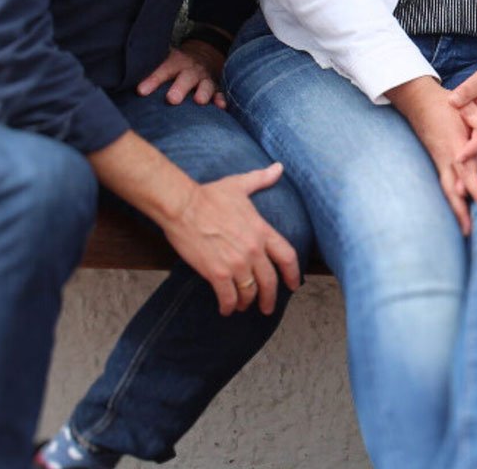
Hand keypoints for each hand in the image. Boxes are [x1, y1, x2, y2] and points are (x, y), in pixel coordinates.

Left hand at [137, 42, 226, 107]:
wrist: (204, 54)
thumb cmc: (176, 65)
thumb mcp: (164, 61)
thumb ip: (148, 70)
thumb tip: (119, 80)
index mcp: (175, 62)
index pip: (162, 70)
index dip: (152, 80)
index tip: (141, 91)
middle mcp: (190, 70)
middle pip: (185, 78)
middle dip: (179, 88)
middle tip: (171, 100)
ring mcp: (205, 79)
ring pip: (205, 85)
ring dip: (203, 93)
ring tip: (199, 101)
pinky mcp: (215, 88)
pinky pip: (220, 93)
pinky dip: (221, 99)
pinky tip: (220, 106)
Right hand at [160, 162, 302, 315]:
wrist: (183, 206)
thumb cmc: (210, 195)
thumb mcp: (240, 185)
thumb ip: (262, 179)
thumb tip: (278, 168)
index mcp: (262, 231)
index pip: (287, 257)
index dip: (294, 274)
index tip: (294, 285)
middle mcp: (253, 250)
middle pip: (270, 281)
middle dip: (270, 298)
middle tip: (268, 308)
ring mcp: (236, 263)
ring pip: (249, 292)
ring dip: (247, 303)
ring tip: (243, 307)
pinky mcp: (216, 273)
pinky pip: (228, 297)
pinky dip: (228, 306)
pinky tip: (226, 309)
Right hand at [389, 77, 476, 234]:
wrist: (419, 101)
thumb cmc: (448, 104)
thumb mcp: (468, 109)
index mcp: (454, 145)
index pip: (467, 172)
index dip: (475, 189)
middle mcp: (445, 157)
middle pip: (452, 189)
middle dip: (461, 211)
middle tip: (469, 232)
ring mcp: (438, 160)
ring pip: (446, 190)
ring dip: (455, 210)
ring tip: (466, 231)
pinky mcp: (437, 161)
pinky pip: (444, 185)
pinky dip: (450, 200)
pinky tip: (457, 212)